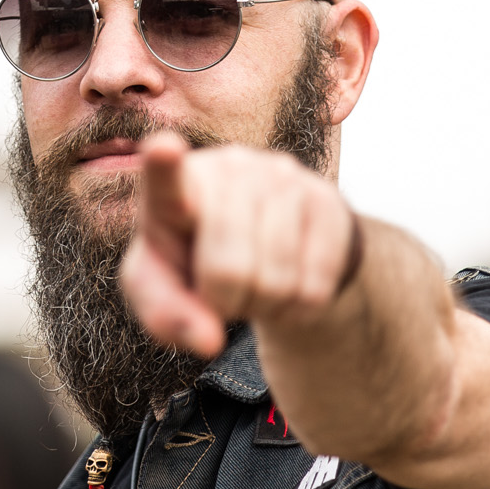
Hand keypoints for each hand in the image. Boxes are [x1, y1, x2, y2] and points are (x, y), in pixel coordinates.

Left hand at [120, 130, 359, 358]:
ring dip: (264, 304)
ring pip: (276, 281)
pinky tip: (289, 284)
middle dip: (225, 302)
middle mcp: (229, 167)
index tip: (162, 148)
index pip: (165, 177)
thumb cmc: (196, 264)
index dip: (163, 165)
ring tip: (255, 281)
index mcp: (176, 185)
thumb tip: (208, 340)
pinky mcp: (327, 199)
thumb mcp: (164, 291)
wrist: (265, 248)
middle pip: (227, 270)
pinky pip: (315, 286)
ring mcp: (282, 176)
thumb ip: (166, 315)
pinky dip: (299, 308)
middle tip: (224, 290)